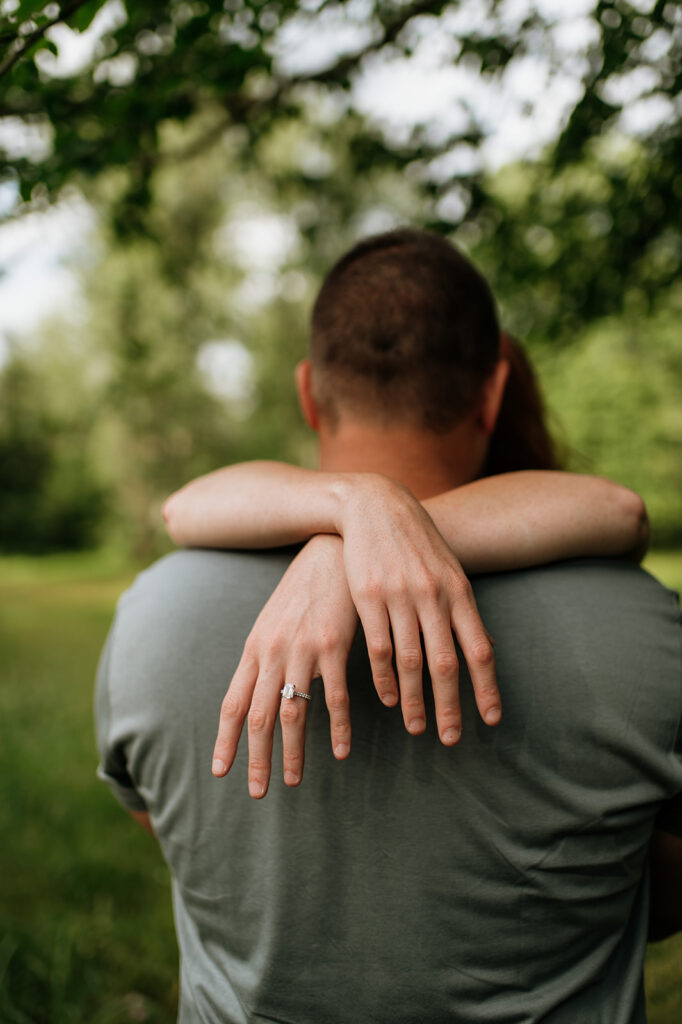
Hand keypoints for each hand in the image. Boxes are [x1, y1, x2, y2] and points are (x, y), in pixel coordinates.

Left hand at [212, 535, 356, 797]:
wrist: (332, 549)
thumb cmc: (306, 587)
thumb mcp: (275, 619)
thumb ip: (267, 653)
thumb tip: (262, 686)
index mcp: (255, 648)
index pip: (232, 702)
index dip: (225, 739)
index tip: (220, 770)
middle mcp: (271, 652)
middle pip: (257, 717)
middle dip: (255, 759)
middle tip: (257, 793)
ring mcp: (301, 649)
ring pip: (291, 713)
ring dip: (291, 753)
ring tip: (292, 782)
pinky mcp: (333, 644)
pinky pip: (333, 697)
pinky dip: (336, 728)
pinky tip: (341, 750)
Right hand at [338, 475, 499, 743]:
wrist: (375, 505)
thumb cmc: (416, 542)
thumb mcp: (448, 570)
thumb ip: (463, 609)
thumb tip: (485, 650)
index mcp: (458, 591)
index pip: (479, 650)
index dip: (486, 687)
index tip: (490, 720)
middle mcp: (433, 596)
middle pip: (446, 663)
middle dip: (449, 706)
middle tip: (450, 738)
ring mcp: (400, 596)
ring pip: (411, 660)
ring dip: (415, 699)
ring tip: (416, 727)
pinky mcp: (368, 596)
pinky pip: (378, 646)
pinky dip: (384, 678)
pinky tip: (389, 698)